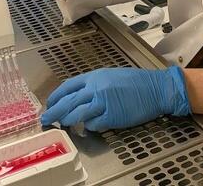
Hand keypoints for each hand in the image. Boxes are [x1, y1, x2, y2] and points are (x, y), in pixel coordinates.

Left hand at [40, 66, 190, 131]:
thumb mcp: (111, 76)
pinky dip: (89, 126)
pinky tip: (89, 126)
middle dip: (54, 111)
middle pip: (68, 101)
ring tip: (63, 124)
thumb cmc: (136, 82)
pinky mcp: (112, 116)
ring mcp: (103, 102)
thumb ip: (94, 85)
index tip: (49, 103)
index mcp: (95, 76)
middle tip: (46, 118)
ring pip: (77, 114)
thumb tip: (79, 96)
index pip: (68, 86)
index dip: (56, 96)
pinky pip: (93, 124)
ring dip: (68, 120)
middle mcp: (96, 88)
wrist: (156, 89)